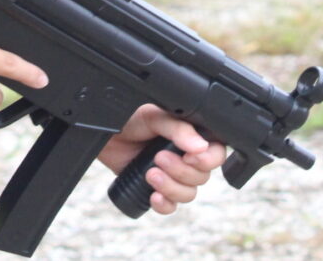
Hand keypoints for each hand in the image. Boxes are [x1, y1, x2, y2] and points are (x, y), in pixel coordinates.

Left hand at [98, 104, 226, 214]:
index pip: (216, 153)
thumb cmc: (130, 119)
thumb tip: (201, 147)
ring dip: (171, 188)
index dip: (208, 160)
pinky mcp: (157, 189)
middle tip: (159, 158)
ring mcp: (173, 175)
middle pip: (202, 177)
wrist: (105, 135)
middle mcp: (186, 157)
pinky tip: (153, 196)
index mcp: (192, 136)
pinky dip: (165, 204)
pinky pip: (171, 206)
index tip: (190, 157)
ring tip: (150, 174)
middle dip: (182, 172)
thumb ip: (179, 129)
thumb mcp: (154, 116)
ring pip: (188, 194)